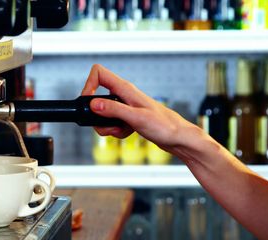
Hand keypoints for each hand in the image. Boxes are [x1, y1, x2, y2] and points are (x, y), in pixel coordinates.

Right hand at [81, 64, 196, 153]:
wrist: (178, 138)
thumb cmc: (164, 126)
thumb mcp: (135, 118)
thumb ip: (113, 110)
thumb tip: (94, 104)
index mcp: (126, 89)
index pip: (99, 73)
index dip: (89, 85)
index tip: (89, 103)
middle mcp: (124, 95)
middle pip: (97, 97)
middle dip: (97, 115)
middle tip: (105, 125)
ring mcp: (126, 106)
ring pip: (103, 113)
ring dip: (106, 125)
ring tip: (120, 131)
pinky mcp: (128, 117)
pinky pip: (112, 123)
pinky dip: (116, 131)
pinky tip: (127, 132)